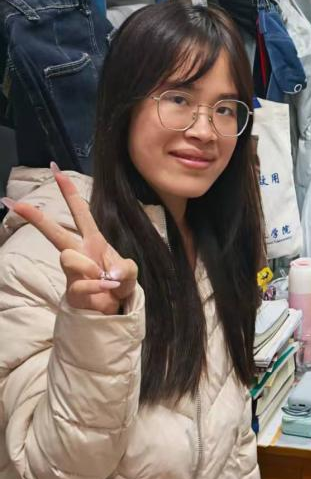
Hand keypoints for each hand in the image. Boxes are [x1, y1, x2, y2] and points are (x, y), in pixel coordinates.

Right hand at [4, 166, 137, 313]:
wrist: (115, 307)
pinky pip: (82, 283)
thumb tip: (110, 274)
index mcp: (93, 240)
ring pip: (68, 257)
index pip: (80, 212)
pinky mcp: (72, 288)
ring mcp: (73, 270)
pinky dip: (98, 286)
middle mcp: (79, 251)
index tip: (56, 171)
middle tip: (14, 203)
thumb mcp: (129, 271)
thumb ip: (124, 269)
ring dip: (90, 267)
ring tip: (105, 277)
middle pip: (54, 232)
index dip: (70, 192)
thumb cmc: (118, 281)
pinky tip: (106, 289)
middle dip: (36, 217)